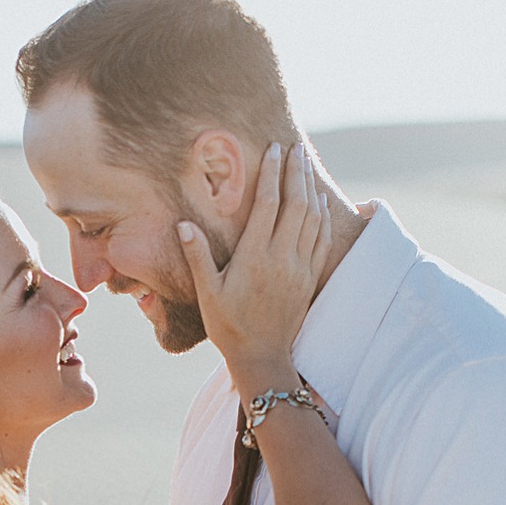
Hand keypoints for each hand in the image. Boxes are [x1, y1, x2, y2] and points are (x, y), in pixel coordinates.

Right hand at [182, 140, 330, 389]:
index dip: (272, 174)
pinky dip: (321, 215)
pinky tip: (318, 201)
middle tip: (296, 149)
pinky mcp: (310, 277)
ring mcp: (300, 266)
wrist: (262, 356)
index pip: (267, 205)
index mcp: (254, 257)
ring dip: (310, 188)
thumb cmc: (228, 325)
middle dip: (296, 172)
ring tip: (306, 166)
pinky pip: (321, 237)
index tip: (275, 151)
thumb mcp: (207, 292)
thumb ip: (197, 256)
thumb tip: (184, 224)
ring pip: (312, 217)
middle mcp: (282, 257)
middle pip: (295, 204)